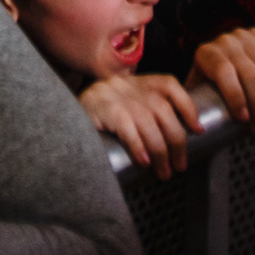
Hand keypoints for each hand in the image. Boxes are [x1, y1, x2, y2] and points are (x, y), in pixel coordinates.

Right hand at [80, 74, 202, 176]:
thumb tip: (175, 143)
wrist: (57, 116)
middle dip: (177, 140)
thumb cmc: (96, 120)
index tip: (197, 130)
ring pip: (148, 121)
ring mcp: (112, 94)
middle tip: (180, 165)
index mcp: (135, 82)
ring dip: (161, 151)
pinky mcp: (100, 108)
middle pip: (163, 109)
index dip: (187, 106)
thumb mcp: (122, 109)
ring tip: (164, 172)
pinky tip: (144, 162)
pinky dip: (139, 146)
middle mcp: (126, 84)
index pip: (169, 85)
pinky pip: (127, 127)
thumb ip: (144, 115)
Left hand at [190, 26, 254, 135]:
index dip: (236, 97)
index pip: (224, 73)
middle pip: (251, 74)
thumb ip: (196, 107)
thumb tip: (200, 130)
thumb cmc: (206, 87)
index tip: (244, 120)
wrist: (216, 65)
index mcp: (206, 53)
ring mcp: (245, 37)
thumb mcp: (196, 94)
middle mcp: (226, 41)